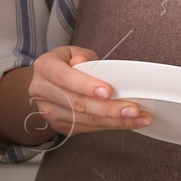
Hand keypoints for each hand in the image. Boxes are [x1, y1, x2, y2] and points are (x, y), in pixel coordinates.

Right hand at [22, 45, 152, 138]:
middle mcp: (43, 91)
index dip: (87, 86)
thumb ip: (82, 57)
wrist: (46, 83)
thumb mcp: (72, 53)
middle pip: (78, 103)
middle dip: (109, 109)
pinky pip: (87, 128)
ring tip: (137, 119)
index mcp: (45, 67)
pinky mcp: (59, 125)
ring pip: (84, 120)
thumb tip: (84, 63)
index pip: (66, 78)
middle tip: (133, 109)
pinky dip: (108, 126)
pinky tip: (124, 123)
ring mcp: (49, 111)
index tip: (109, 92)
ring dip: (114, 121)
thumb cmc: (64, 65)